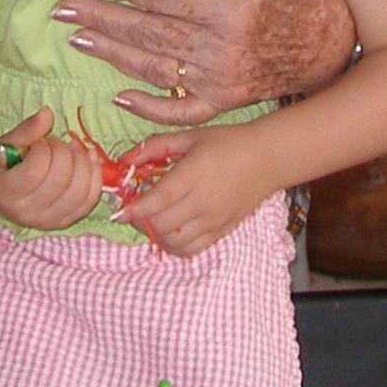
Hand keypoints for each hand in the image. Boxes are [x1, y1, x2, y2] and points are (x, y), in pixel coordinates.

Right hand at [0, 110, 101, 230]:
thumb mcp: (5, 143)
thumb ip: (26, 129)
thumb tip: (47, 113)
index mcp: (7, 193)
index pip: (35, 170)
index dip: (43, 148)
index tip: (38, 142)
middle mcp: (27, 212)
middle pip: (60, 180)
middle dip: (63, 152)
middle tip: (54, 144)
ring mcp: (47, 221)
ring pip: (79, 191)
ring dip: (81, 163)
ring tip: (70, 152)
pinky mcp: (63, 222)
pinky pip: (89, 201)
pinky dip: (94, 178)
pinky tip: (88, 160)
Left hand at [55, 0, 357, 126]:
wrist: (336, 51)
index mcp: (227, 10)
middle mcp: (217, 50)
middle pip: (146, 32)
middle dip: (101, 19)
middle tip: (62, 9)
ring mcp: (219, 82)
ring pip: (153, 68)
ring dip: (112, 53)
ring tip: (77, 39)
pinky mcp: (224, 103)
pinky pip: (180, 111)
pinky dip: (149, 106)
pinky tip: (119, 94)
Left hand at [115, 126, 277, 258]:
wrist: (267, 158)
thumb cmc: (228, 143)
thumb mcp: (191, 136)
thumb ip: (155, 146)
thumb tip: (124, 160)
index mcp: (194, 174)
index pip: (158, 200)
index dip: (134, 209)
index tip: (119, 211)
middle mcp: (203, 201)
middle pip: (161, 224)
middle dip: (140, 220)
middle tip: (135, 209)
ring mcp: (214, 220)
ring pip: (174, 242)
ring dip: (156, 235)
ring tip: (152, 220)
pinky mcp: (222, 231)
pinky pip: (192, 250)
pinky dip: (175, 246)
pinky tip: (170, 231)